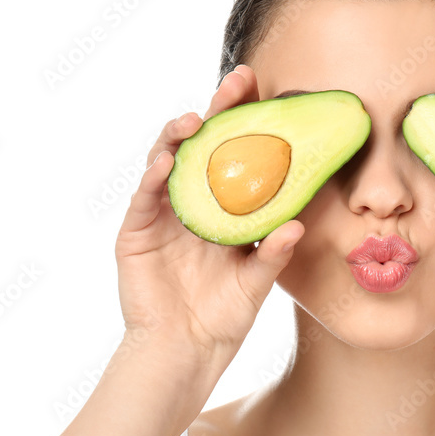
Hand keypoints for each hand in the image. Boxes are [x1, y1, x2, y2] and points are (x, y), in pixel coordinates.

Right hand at [114, 65, 303, 369]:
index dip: (247, 122)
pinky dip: (152, 178)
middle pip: (202, 146)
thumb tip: (298, 224)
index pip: (235, 154)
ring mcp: (161, 215)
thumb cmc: (222, 318)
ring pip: (166, 162)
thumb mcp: (256, 282)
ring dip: (178, 137)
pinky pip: (143, 199)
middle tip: (238, 81)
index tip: (266, 91)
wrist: (185, 354)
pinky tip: (165, 162)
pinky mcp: (136, 233)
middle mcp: (191, 203)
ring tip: (194, 121)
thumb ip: (273, 253)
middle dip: (217, 110)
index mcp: (222, 208)